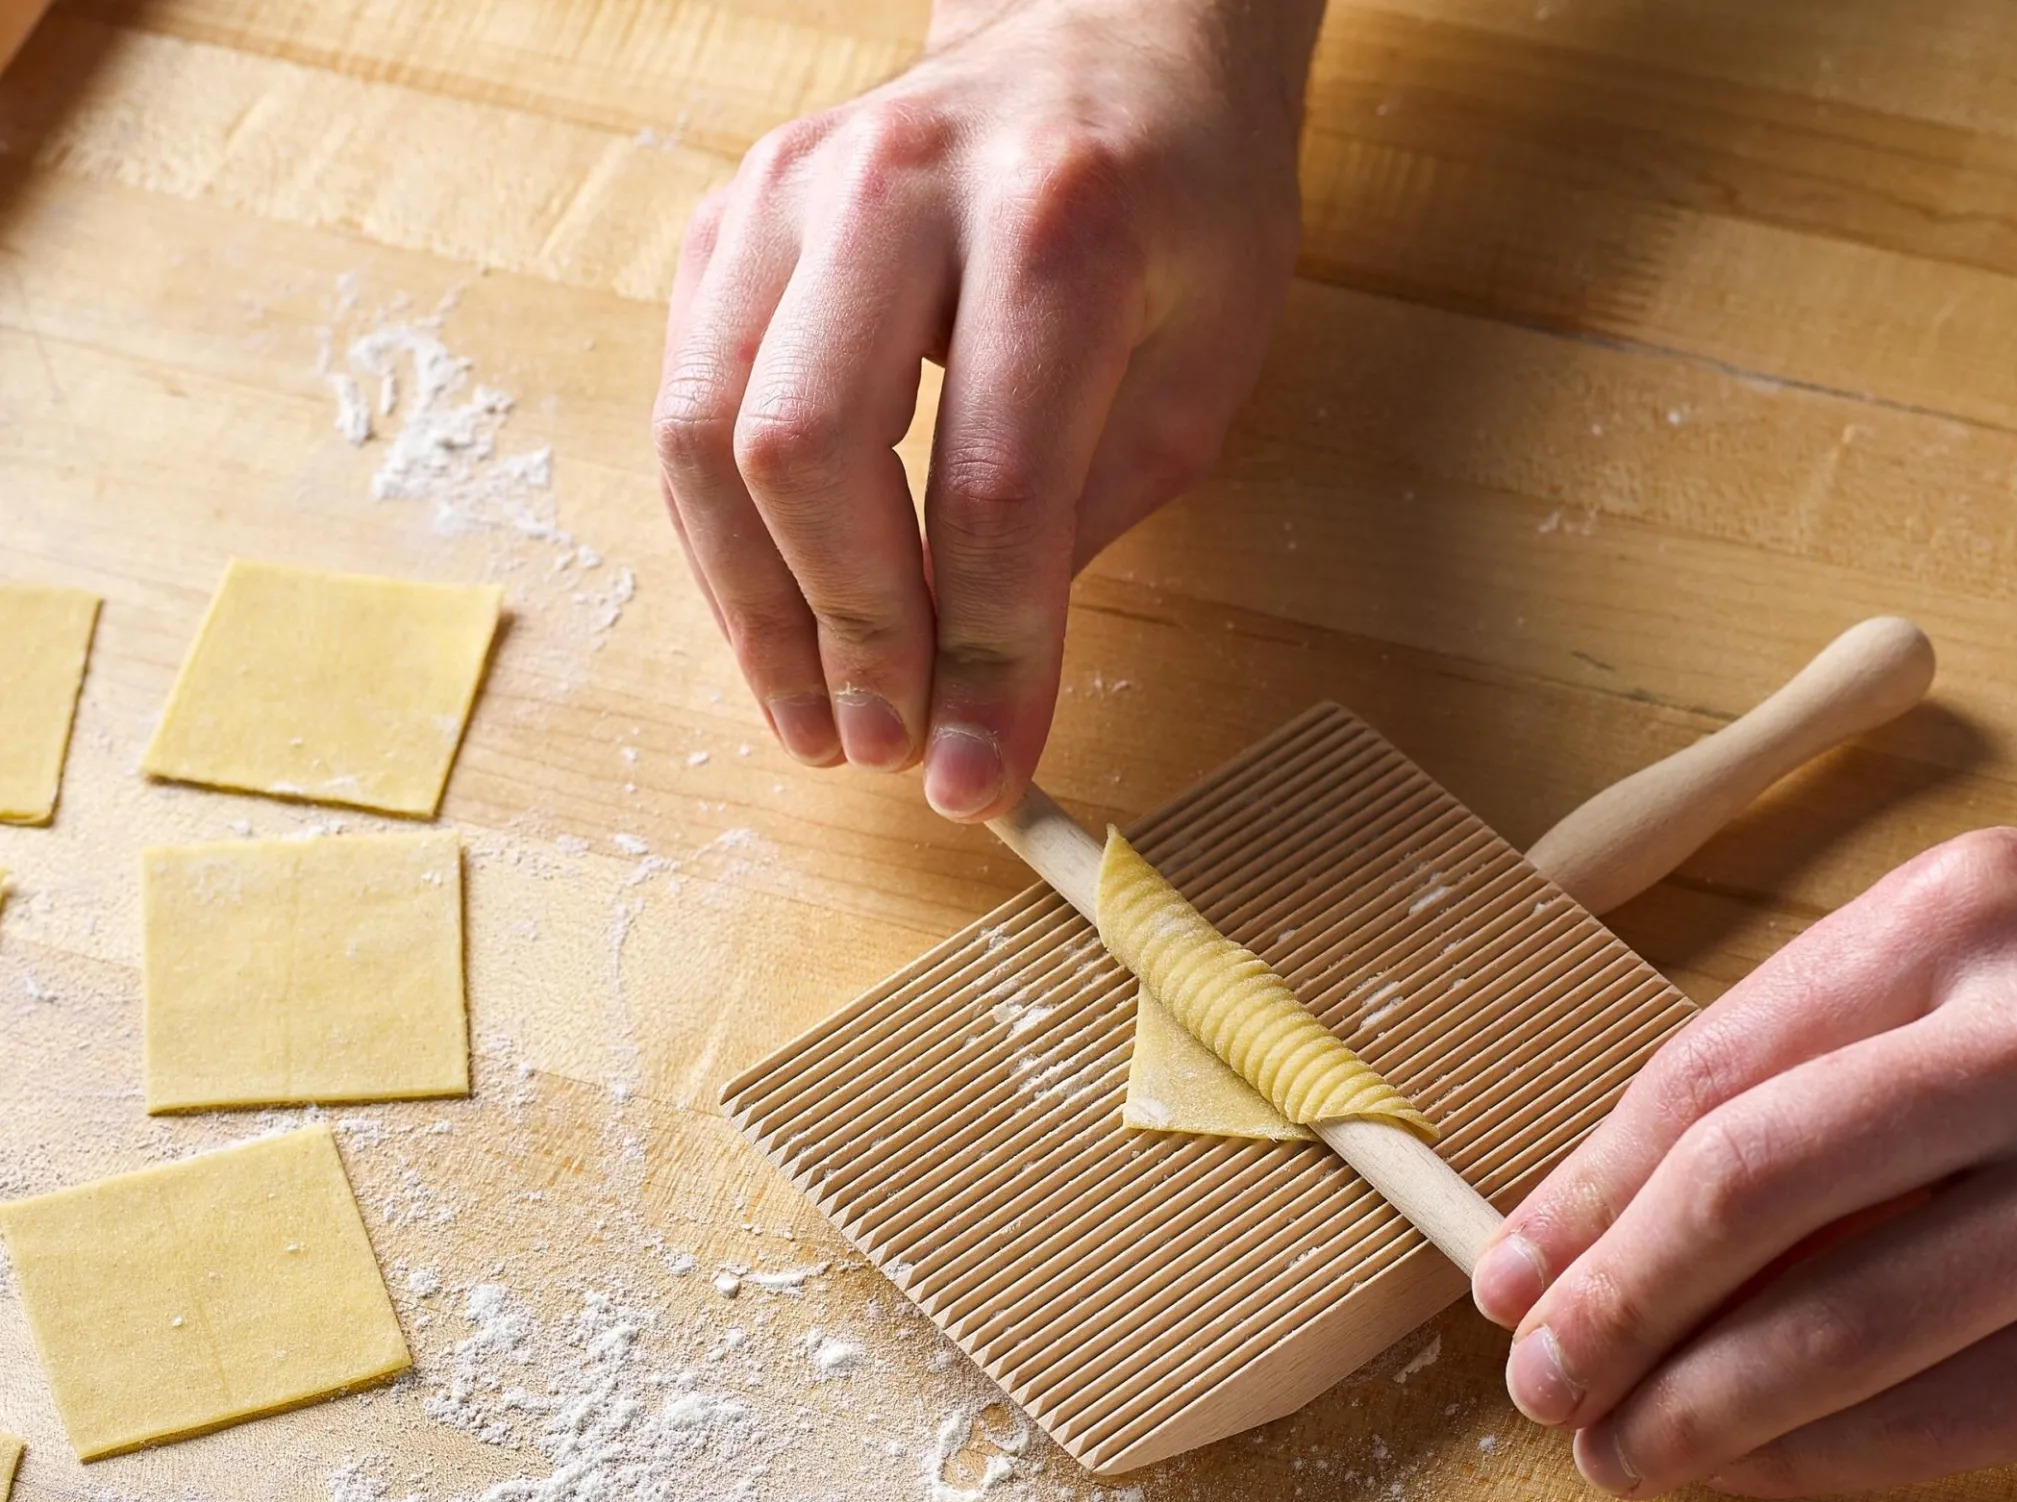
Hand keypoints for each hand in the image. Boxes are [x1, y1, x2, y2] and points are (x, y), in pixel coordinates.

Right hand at [654, 0, 1320, 817]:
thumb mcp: (1193, 375)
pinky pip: (686, 416)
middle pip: (807, 454)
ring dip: (756, 616)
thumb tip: (981, 720)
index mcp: (1056, 225)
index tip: (975, 775)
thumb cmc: (1175, 209)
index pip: (993, 491)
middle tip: (888, 749)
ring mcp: (785, 193)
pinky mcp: (723, 224)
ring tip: (818, 724)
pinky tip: (785, 628)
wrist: (1102, 33)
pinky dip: (729, 548)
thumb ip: (1079, 534)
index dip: (980, 660)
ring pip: (707, 439)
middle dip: (845, 637)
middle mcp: (897, 186)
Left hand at [1471, 828, 2016, 1497]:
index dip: (1582, 1196)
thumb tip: (1603, 1211)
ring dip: (1706, 1408)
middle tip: (1539, 1382)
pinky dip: (1840, 1455)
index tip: (1506, 1276)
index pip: (1706, 1077)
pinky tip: (1758, 1473)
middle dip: (1614, 1306)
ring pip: (1856, 1321)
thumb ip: (1815, 1056)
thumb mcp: (1978, 956)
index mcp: (1965, 915)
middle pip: (1753, 1188)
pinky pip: (1978, 1407)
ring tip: (1620, 1454)